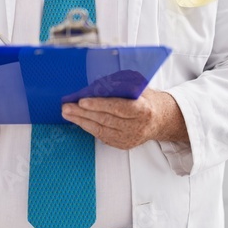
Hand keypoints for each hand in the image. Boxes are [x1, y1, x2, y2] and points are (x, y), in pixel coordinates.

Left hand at [61, 89, 188, 149]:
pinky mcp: (124, 144)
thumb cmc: (147, 100)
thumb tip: (98, 83)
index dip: (99, 105)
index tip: (82, 101)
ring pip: (101, 130)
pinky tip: (79, 121)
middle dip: (84, 113)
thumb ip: (122, 86)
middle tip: (67, 107)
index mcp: (143, 109)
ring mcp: (130, 138)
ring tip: (68, 113)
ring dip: (82, 121)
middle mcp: (137, 126)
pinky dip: (89, 128)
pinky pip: (103, 136)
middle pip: (106, 120)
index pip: (118, 107)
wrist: (161, 120)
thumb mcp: (140, 88)